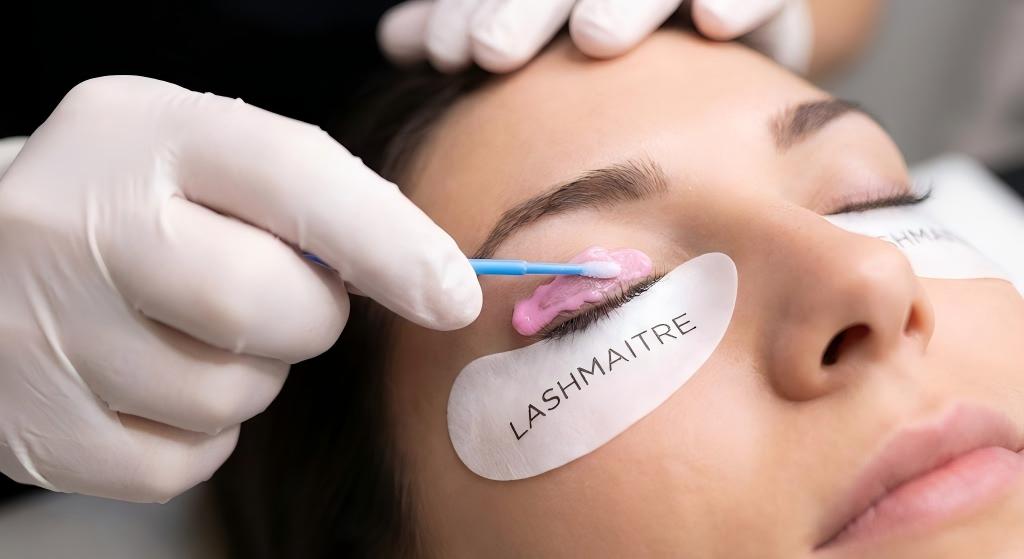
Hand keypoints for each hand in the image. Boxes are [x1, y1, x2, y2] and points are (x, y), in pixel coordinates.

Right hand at [0, 76, 480, 501]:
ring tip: (194, 332)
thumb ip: (309, 195)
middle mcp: (75, 224)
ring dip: (251, 376)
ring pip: (230, 396)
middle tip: (283, 297)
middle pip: (265, 307)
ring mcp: (41, 333)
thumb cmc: (131, 203)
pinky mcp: (35, 429)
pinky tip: (158, 384)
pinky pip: (181, 464)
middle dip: (310, 318)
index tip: (452, 295)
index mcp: (141, 133)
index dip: (390, 243)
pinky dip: (199, 434)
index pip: (292, 176)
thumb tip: (430, 280)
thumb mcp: (203, 157)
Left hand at [378, 0, 811, 73]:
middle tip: (492, 54)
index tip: (444, 55)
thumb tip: (394, 41)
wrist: (719, 28)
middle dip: (530, 6)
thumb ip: (470, 24)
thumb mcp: (536, 30)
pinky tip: (713, 22)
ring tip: (595, 40)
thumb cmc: (614, 40)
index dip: (473, 6)